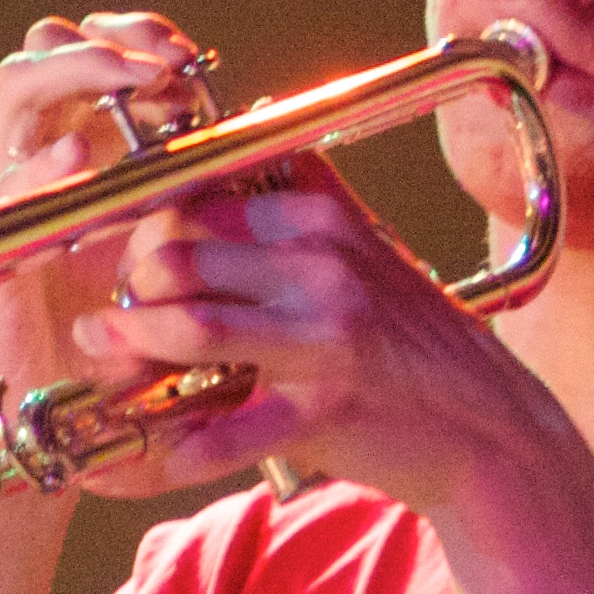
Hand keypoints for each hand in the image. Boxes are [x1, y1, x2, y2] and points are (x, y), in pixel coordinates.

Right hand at [0, 13, 207, 495]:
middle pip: (47, 46)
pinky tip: (73, 152)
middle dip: (109, 39)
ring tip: (134, 81)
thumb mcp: (161, 249)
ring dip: (75, 70)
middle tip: (165, 61)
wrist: (50, 419)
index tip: (191, 56)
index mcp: (75, 146)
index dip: (138, 38)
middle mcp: (29, 153)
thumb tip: (252, 136)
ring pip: (17, 88)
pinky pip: (2, 180)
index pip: (93, 54)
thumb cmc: (112, 336)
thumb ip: (186, 191)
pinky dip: (37, 159)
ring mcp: (1, 188)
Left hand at [68, 160, 548, 509]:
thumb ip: (305, 198)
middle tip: (109, 322)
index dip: (143, 230)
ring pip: (190, 324)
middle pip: (179, 254)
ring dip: (131, 346)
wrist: (487, 427)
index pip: (197, 198)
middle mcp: (320, 262)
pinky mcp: (325, 408)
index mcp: (319, 217)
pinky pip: (223, 430)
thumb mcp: (366, 250)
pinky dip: (168, 449)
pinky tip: (137, 458)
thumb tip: (242, 135)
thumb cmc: (411, 343)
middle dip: (129, 289)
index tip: (124, 261)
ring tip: (106, 358)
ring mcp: (325, 334)